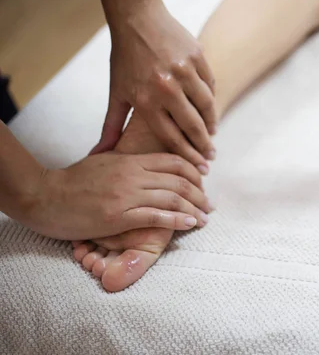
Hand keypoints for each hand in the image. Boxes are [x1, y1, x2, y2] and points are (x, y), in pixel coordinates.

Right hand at [20, 153, 211, 240]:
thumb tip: (148, 166)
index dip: (194, 171)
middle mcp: (132, 174)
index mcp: (130, 160)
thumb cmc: (73, 181)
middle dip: (200, 194)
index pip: (173, 161)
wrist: (44, 196)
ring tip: (205, 218)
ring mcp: (126, 195)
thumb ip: (129, 163)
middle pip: (179, 180)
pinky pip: (156, 216)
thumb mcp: (106, 162)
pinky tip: (190, 223)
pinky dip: (177, 220)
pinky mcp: (117, 216)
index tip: (205, 181)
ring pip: (172, 198)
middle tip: (210, 205)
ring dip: (194, 209)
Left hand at [91, 0, 216, 169]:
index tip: (200, 168)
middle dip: (204, 145)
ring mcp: (183, 71)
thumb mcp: (117, 93)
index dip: (188, 155)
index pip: (172, 137)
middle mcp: (166, 88)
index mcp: (146, 101)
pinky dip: (210, 96)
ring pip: (206, 105)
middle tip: (211, 157)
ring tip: (213, 133)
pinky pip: (209, 83)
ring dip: (212, 122)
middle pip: (193, 125)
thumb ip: (112, 126)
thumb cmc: (124, 58)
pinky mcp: (196, 57)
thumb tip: (99, 153)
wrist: (136, 18)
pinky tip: (209, 106)